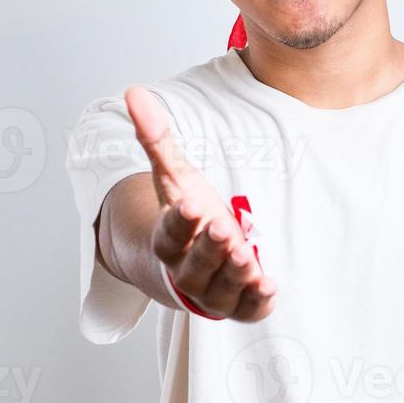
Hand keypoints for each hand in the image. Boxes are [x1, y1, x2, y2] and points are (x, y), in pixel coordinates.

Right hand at [125, 85, 275, 321]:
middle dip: (209, 249)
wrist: (196, 264)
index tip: (189, 204)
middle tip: (223, 228)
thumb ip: (157, 140)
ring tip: (245, 254)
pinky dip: (257, 301)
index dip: (178, 222)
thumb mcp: (175, 178)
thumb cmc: (188, 218)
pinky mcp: (241, 306)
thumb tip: (135, 93)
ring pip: (220, 290)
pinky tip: (269, 284)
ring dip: (233, 273)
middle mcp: (187, 273)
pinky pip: (247, 309)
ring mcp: (214, 293)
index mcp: (169, 242)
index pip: (168, 236)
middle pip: (194, 267)